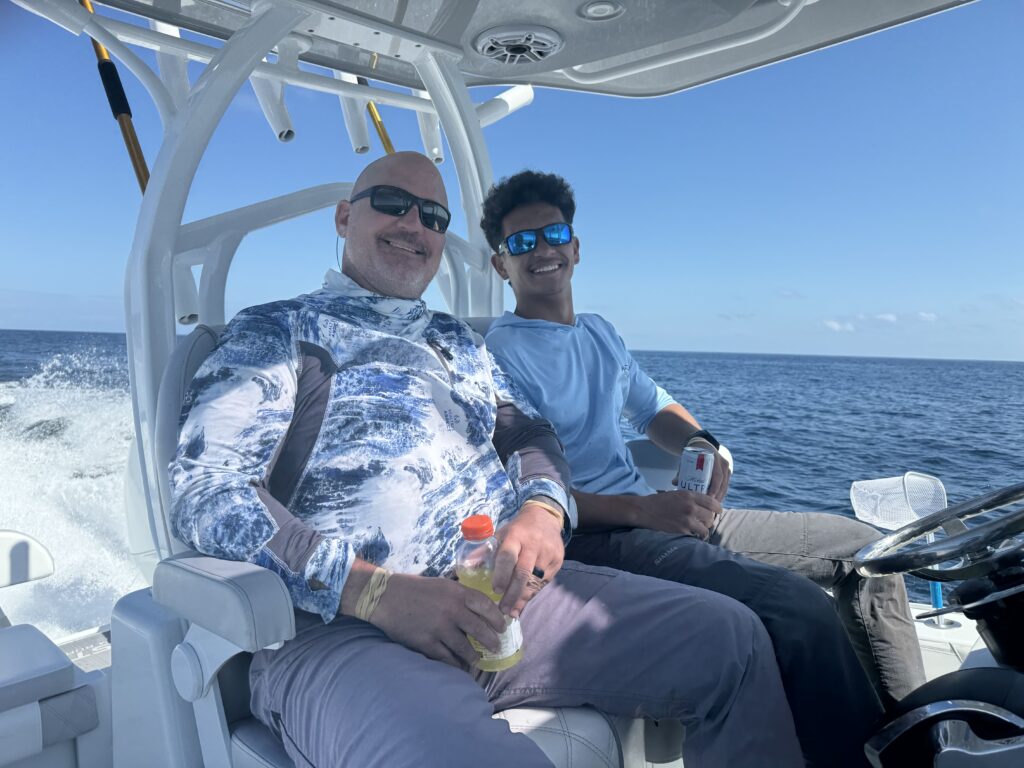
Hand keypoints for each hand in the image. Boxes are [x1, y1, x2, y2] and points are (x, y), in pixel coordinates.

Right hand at [370, 573, 506, 669]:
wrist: (385, 597)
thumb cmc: (414, 588)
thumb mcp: (441, 584)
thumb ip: (459, 594)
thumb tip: (478, 606)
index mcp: (456, 593)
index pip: (486, 606)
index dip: (497, 618)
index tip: (503, 627)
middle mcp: (451, 610)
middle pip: (480, 630)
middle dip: (492, 641)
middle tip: (496, 648)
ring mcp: (439, 628)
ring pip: (466, 648)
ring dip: (475, 657)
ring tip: (478, 660)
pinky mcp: (427, 643)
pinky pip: (447, 658)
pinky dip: (456, 664)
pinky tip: (460, 667)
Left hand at [492, 503, 564, 617]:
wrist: (545, 518)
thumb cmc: (518, 530)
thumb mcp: (501, 534)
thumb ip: (485, 550)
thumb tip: (466, 566)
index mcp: (515, 536)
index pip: (508, 556)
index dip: (501, 575)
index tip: (495, 590)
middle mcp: (533, 544)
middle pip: (523, 573)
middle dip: (512, 594)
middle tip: (502, 609)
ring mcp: (547, 553)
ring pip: (535, 581)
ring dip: (523, 598)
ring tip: (512, 611)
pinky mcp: (557, 561)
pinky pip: (544, 582)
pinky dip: (533, 593)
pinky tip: (524, 602)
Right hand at [633, 490, 721, 539]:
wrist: (644, 510)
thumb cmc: (659, 501)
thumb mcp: (676, 494)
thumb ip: (690, 498)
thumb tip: (703, 505)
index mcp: (689, 495)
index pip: (712, 502)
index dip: (717, 508)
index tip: (717, 511)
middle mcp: (690, 507)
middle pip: (711, 516)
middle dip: (709, 519)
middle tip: (705, 521)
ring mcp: (687, 520)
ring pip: (706, 528)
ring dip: (704, 529)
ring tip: (699, 529)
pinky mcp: (682, 531)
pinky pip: (695, 535)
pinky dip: (695, 535)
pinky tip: (691, 533)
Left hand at [673, 442, 731, 503]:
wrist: (702, 446)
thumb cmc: (693, 456)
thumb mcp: (687, 461)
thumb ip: (681, 471)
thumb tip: (673, 483)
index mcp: (714, 458)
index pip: (717, 476)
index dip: (714, 488)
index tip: (709, 498)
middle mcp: (722, 462)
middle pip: (723, 483)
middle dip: (717, 496)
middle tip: (710, 507)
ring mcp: (726, 467)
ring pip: (725, 485)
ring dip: (720, 497)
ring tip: (712, 508)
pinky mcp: (727, 471)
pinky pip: (726, 485)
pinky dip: (721, 494)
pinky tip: (716, 502)